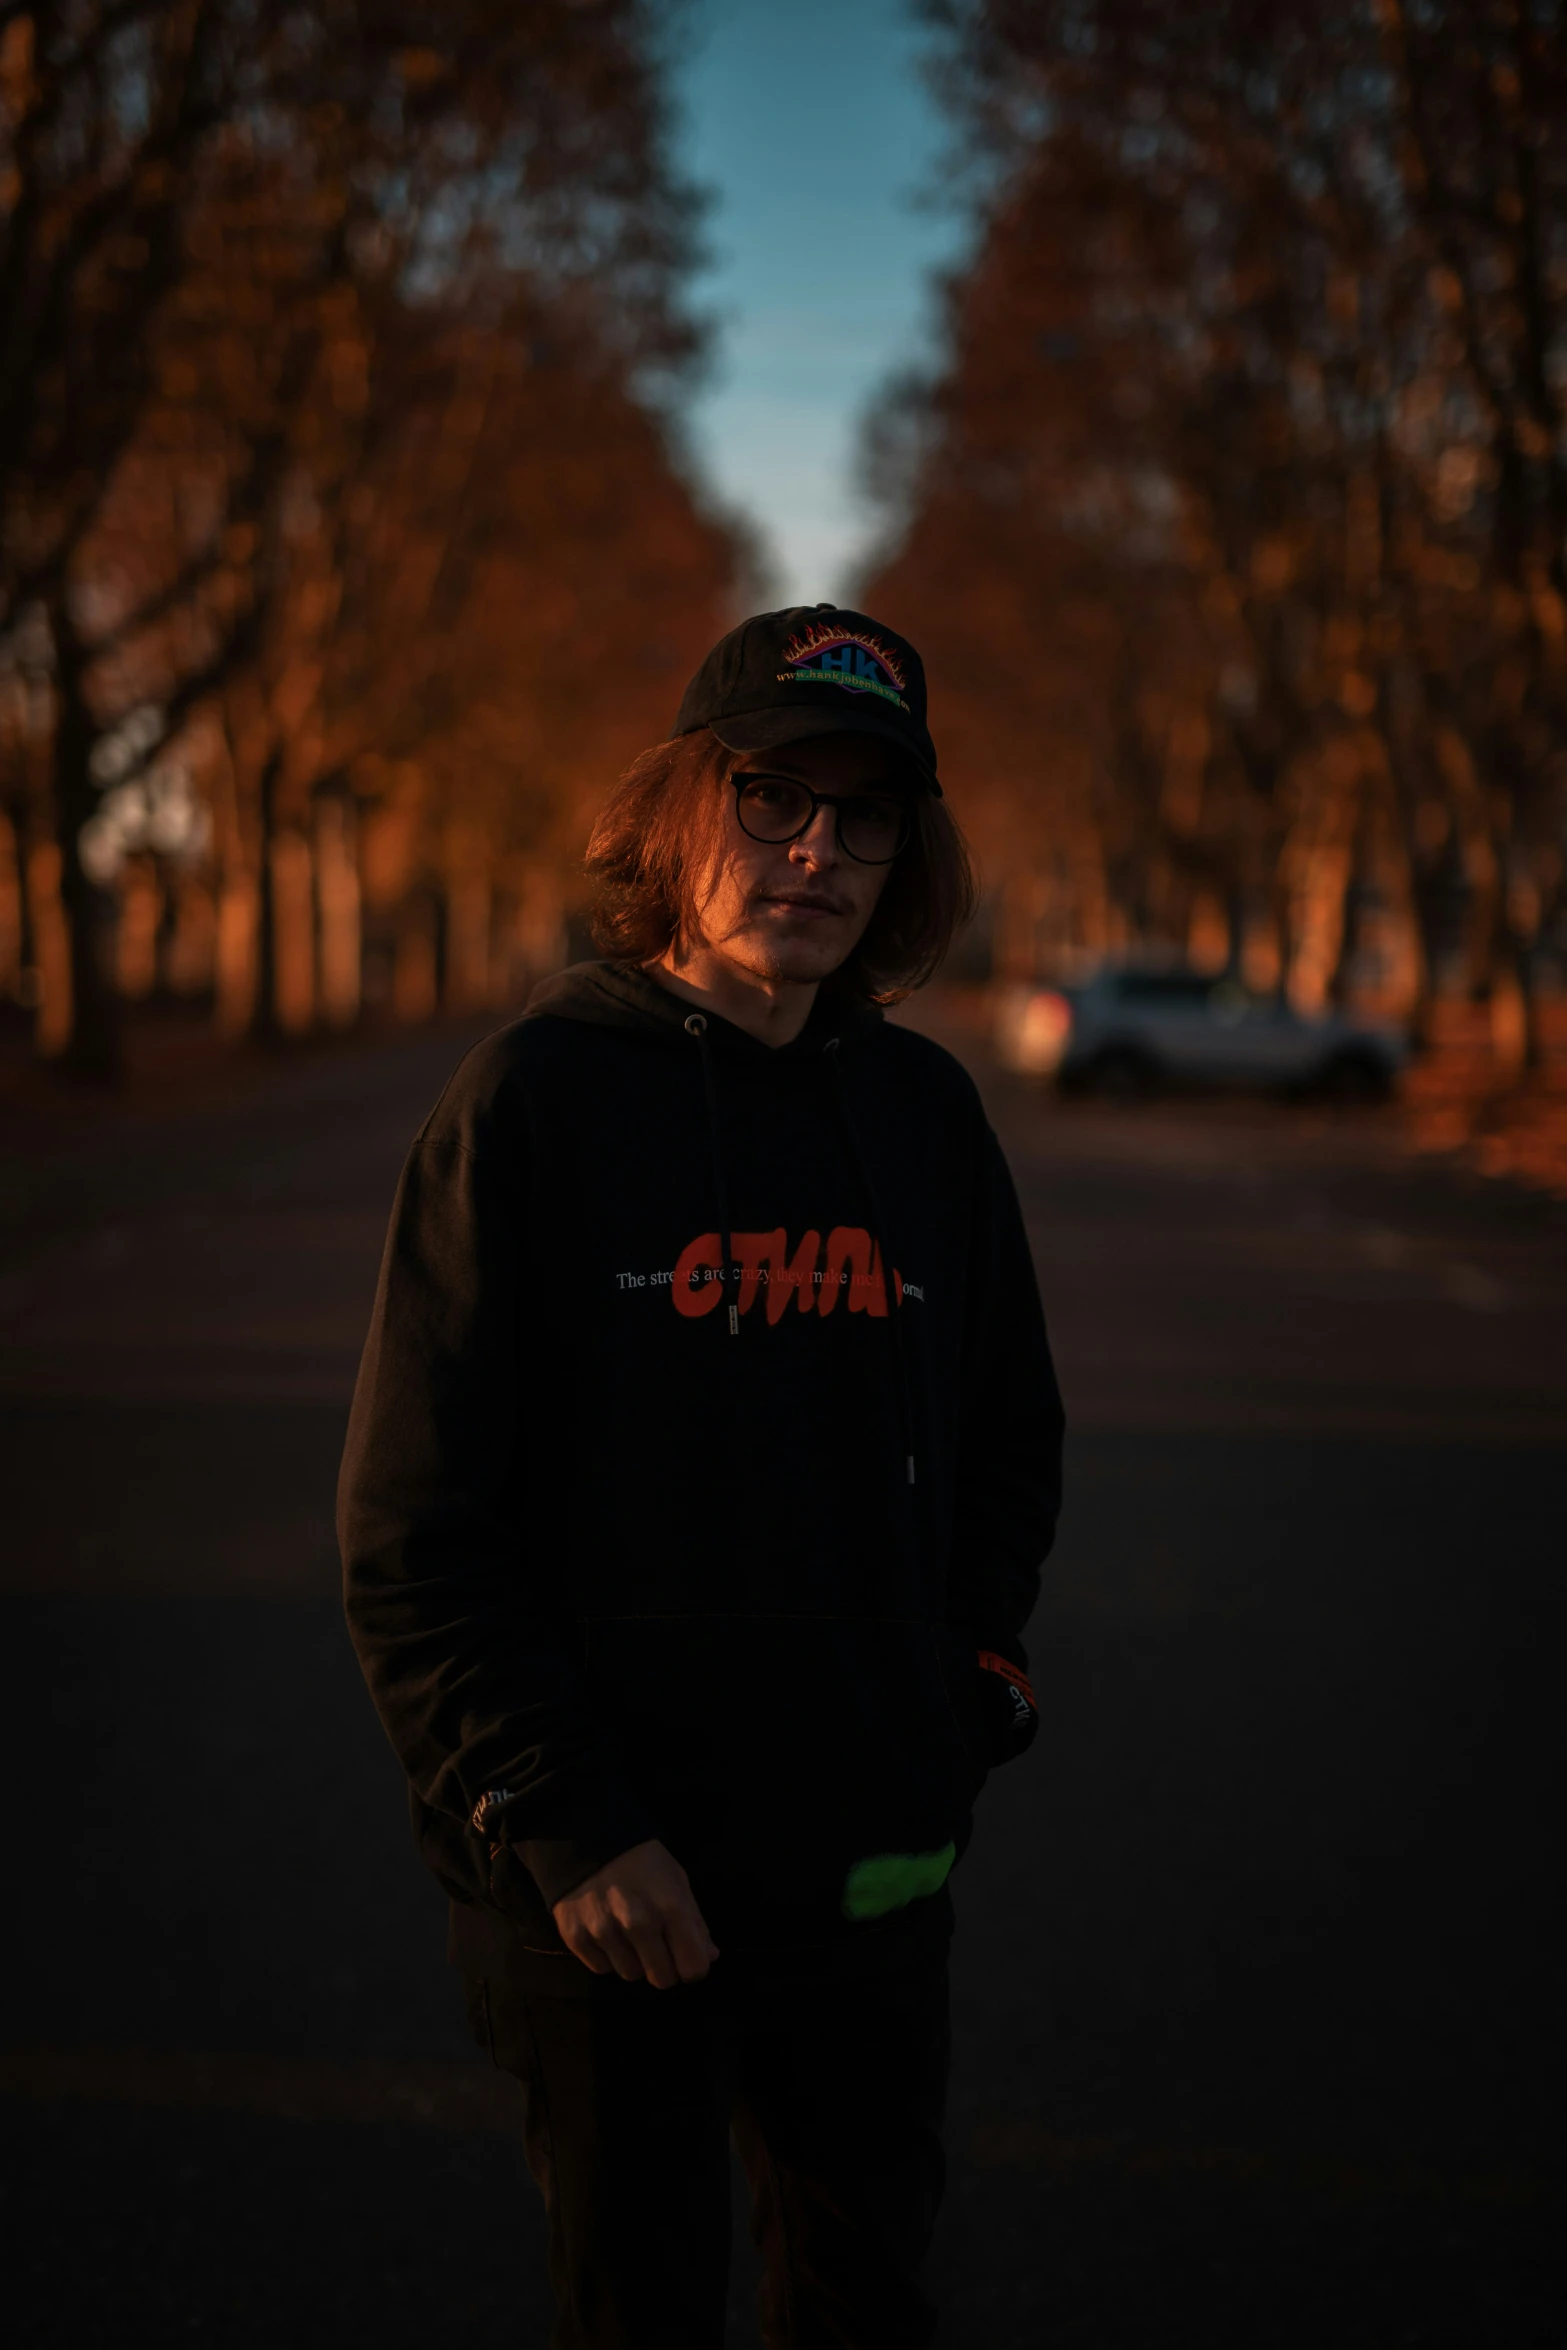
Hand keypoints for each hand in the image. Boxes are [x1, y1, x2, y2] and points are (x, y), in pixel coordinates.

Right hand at [552, 1839, 718, 1988]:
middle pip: (661, 1979)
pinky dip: (607, 1956)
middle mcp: (637, 1923)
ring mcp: (604, 1931)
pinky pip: (601, 1969)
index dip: (693, 1966)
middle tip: (656, 1946)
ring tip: (628, 1933)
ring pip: (630, 1975)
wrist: (588, 1840)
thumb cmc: (642, 1861)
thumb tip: (710, 1956)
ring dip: (633, 1961)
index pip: (692, 1968)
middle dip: (663, 1967)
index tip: (685, 1956)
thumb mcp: (677, 1880)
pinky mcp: (575, 1936)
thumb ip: (695, 1922)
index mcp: (670, 1907)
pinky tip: (606, 1931)